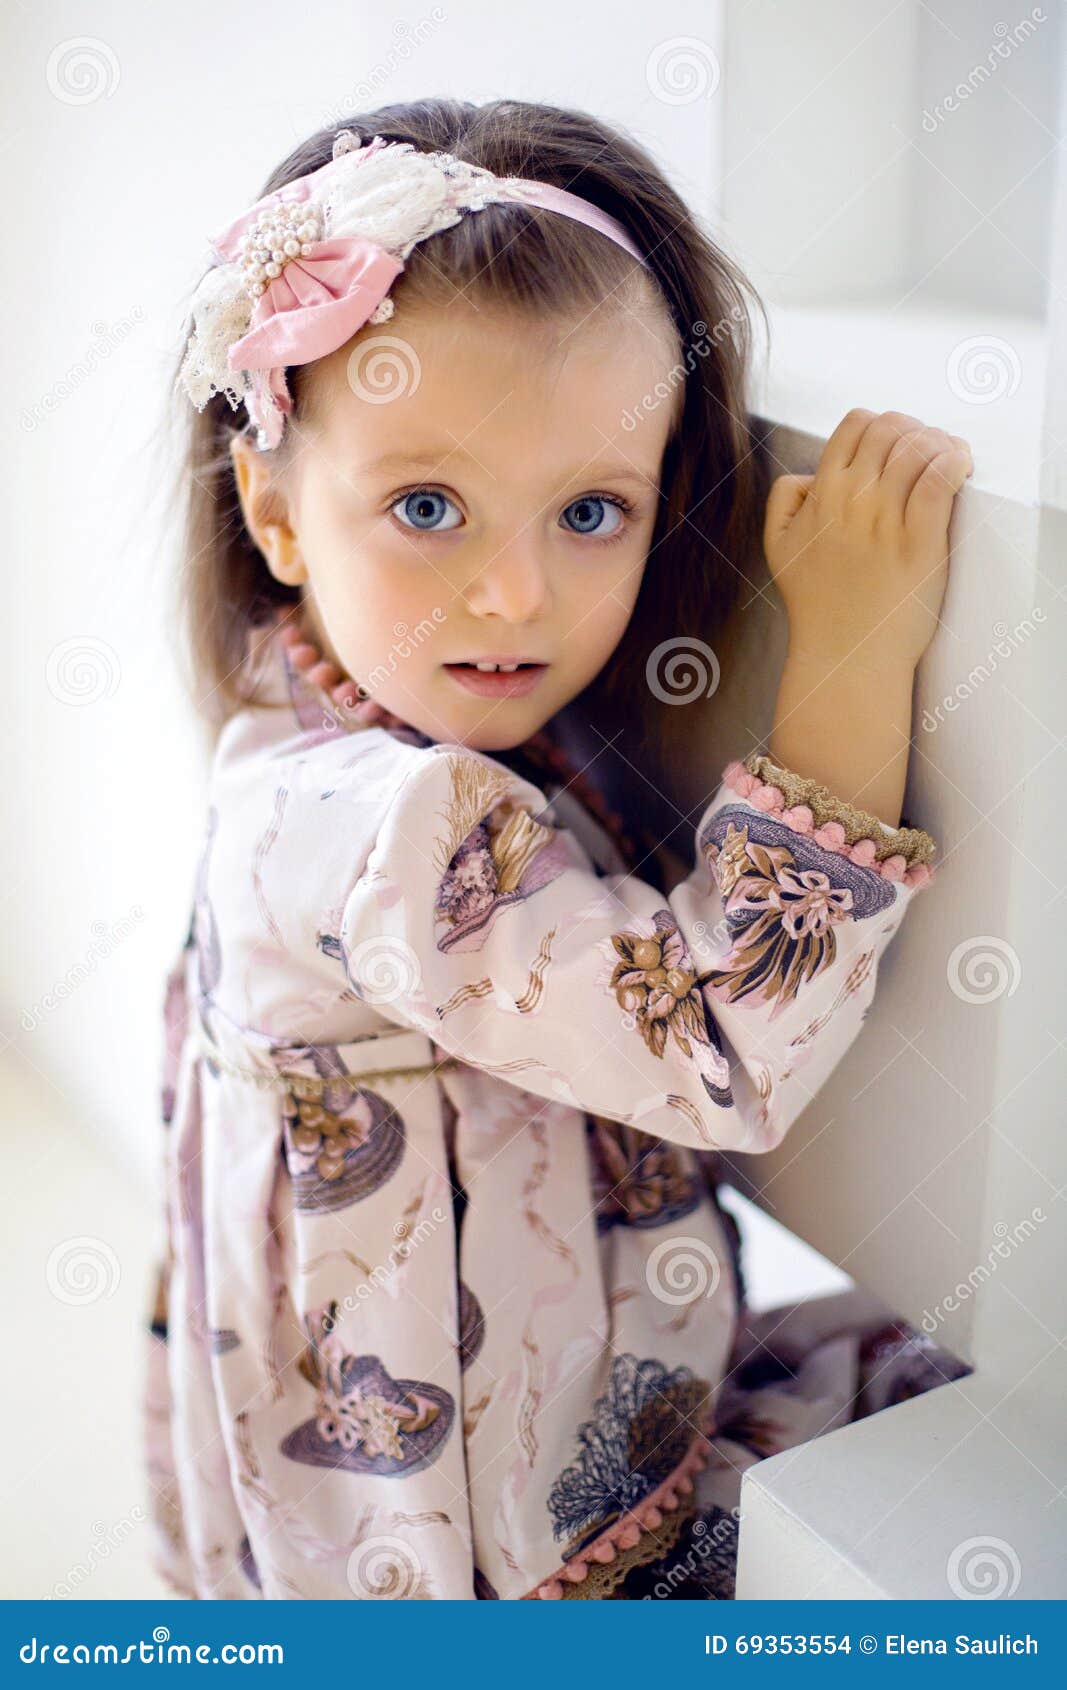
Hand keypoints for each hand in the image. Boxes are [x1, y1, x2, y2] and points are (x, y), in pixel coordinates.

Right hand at [764, 409, 972, 672]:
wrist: (844, 657)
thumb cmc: (817, 606)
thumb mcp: (777, 547)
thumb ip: (784, 499)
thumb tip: (809, 474)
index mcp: (821, 494)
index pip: (856, 423)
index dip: (881, 424)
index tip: (896, 444)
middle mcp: (852, 499)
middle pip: (892, 428)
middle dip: (915, 430)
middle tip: (928, 452)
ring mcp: (886, 520)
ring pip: (919, 446)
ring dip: (940, 443)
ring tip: (951, 459)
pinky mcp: (920, 542)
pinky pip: (941, 479)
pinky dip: (955, 460)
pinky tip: (962, 466)